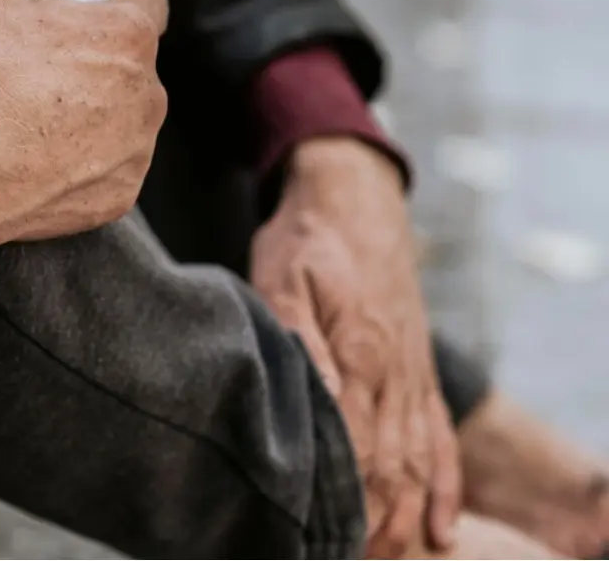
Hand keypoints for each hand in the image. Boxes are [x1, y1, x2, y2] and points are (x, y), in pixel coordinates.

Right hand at [0, 0, 168, 255]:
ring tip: (39, 112)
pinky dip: (85, 162)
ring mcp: (136, 150)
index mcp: (127, 34)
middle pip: (132, 61)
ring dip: (96, 110)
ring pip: (125, 117)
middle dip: (98, 56)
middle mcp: (148, 93)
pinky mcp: (118, 196)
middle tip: (45, 59)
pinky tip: (42, 157)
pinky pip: (110, 169)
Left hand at [249, 137, 460, 558]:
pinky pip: (440, 439)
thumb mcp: (283, 279)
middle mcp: (394, 376)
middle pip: (390, 470)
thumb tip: (316, 401)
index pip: (356, 449)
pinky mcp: (418, 373)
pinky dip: (444, 488)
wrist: (355, 201)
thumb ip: (298, 339)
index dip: (341, 502)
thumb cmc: (307, 241)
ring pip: (417, 465)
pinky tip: (441, 528)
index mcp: (360, 355)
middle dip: (371, 526)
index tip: (318, 539)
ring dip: (404, 519)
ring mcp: (412, 377)